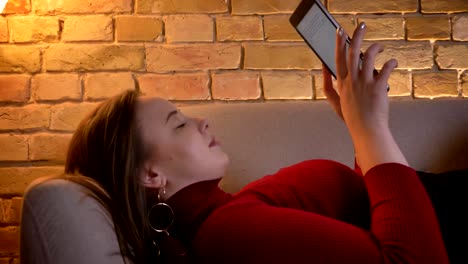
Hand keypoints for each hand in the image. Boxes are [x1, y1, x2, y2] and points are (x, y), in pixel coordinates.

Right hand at [323, 22, 397, 136]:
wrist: (367, 131)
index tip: (340, 32)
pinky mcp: (378, 87)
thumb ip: (329, 87)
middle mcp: (352, 80)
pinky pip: (386, 68)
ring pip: (369, 55)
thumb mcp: (336, 103)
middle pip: (352, 52)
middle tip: (360, 25)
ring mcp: (365, 83)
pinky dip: (391, 62)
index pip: (337, 58)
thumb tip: (326, 71)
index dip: (338, 44)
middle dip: (356, 35)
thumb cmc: (353, 119)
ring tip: (380, 47)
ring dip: (376, 47)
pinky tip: (393, 62)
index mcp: (342, 84)